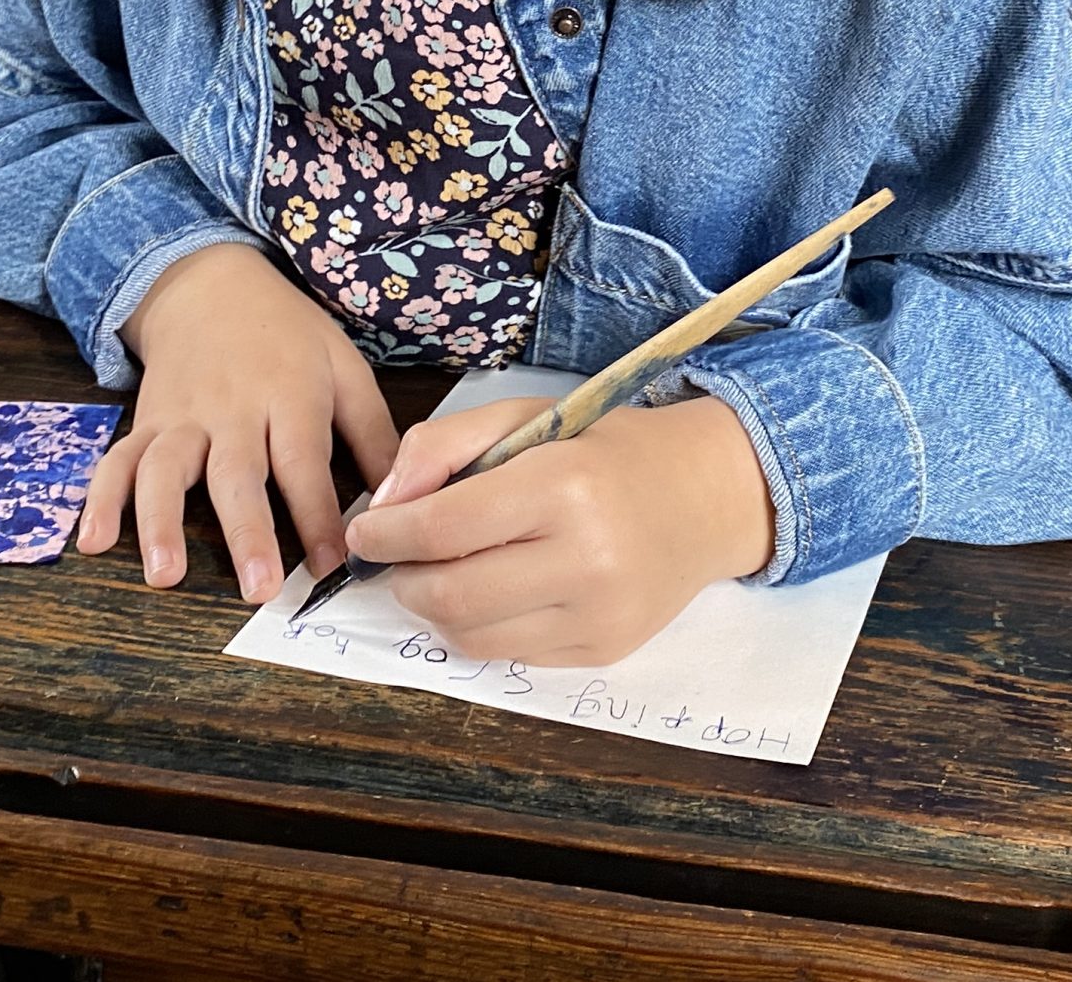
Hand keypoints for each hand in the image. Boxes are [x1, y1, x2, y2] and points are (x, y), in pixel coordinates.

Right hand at [77, 242, 397, 602]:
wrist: (210, 284)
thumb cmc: (287, 334)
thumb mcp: (344, 366)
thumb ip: (374, 433)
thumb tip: (400, 498)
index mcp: (289, 395)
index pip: (304, 462)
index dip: (318, 515)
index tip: (332, 565)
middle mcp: (232, 410)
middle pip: (237, 474)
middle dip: (248, 533)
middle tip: (259, 588)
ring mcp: (182, 418)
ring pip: (167, 470)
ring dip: (162, 523)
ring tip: (164, 574)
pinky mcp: (146, 422)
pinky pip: (117, 460)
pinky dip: (99, 498)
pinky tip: (93, 540)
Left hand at [343, 394, 774, 665]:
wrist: (706, 495)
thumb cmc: (605, 448)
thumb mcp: (525, 416)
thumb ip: (443, 446)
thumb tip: (383, 506)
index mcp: (563, 486)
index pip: (443, 529)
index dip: (386, 535)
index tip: (365, 531)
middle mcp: (586, 559)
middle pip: (449, 596)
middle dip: (402, 579)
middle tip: (397, 557)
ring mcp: (598, 615)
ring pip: (472, 636)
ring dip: (437, 608)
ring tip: (445, 572)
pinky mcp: (604, 652)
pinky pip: (511, 655)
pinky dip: (483, 626)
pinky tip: (497, 590)